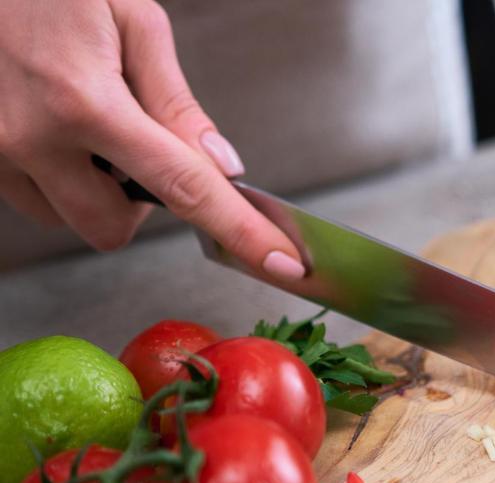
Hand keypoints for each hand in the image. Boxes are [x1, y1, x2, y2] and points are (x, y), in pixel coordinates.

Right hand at [0, 0, 303, 278]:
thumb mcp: (130, 21)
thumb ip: (176, 102)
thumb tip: (221, 165)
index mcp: (83, 101)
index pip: (182, 187)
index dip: (238, 230)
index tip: (279, 263)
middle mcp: (31, 136)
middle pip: (113, 228)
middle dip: (143, 205)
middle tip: (144, 147)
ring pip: (70, 219)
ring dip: (98, 192)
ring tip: (93, 125)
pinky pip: (33, 199)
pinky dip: (60, 178)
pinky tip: (60, 129)